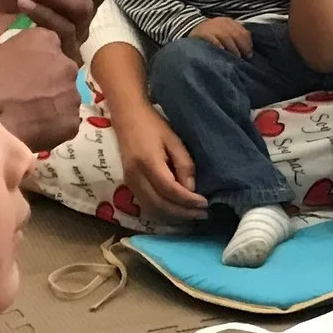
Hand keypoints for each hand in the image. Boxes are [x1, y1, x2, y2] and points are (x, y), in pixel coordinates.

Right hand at [0, 24, 84, 152]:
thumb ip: (13, 48)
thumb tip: (16, 54)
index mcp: (46, 39)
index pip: (51, 44)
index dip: (38, 59)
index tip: (25, 69)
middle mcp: (66, 63)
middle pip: (62, 72)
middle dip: (48, 81)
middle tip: (26, 93)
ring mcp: (72, 94)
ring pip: (64, 98)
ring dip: (52, 103)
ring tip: (28, 114)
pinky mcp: (71, 122)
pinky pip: (64, 122)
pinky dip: (53, 126)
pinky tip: (33, 129)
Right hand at [114, 110, 208, 224]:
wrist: (126, 116)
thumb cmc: (153, 125)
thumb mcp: (174, 140)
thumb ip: (184, 164)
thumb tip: (191, 189)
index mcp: (147, 162)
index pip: (170, 190)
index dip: (188, 201)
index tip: (205, 204)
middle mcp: (135, 176)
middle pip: (160, 204)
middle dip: (183, 213)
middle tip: (203, 214)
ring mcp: (129, 182)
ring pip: (152, 209)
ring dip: (173, 216)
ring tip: (193, 215)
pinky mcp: (128, 184)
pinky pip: (146, 205)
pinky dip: (163, 212)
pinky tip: (177, 211)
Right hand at [192, 16, 253, 56]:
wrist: (192, 28)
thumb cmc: (213, 34)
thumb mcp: (226, 32)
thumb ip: (237, 37)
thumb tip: (249, 49)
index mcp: (229, 22)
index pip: (243, 32)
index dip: (248, 44)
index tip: (249, 54)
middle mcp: (222, 23)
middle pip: (236, 34)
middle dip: (242, 46)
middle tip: (244, 57)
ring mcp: (212, 27)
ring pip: (226, 36)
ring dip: (233, 47)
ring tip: (235, 57)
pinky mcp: (203, 33)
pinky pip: (212, 39)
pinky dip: (218, 45)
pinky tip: (222, 51)